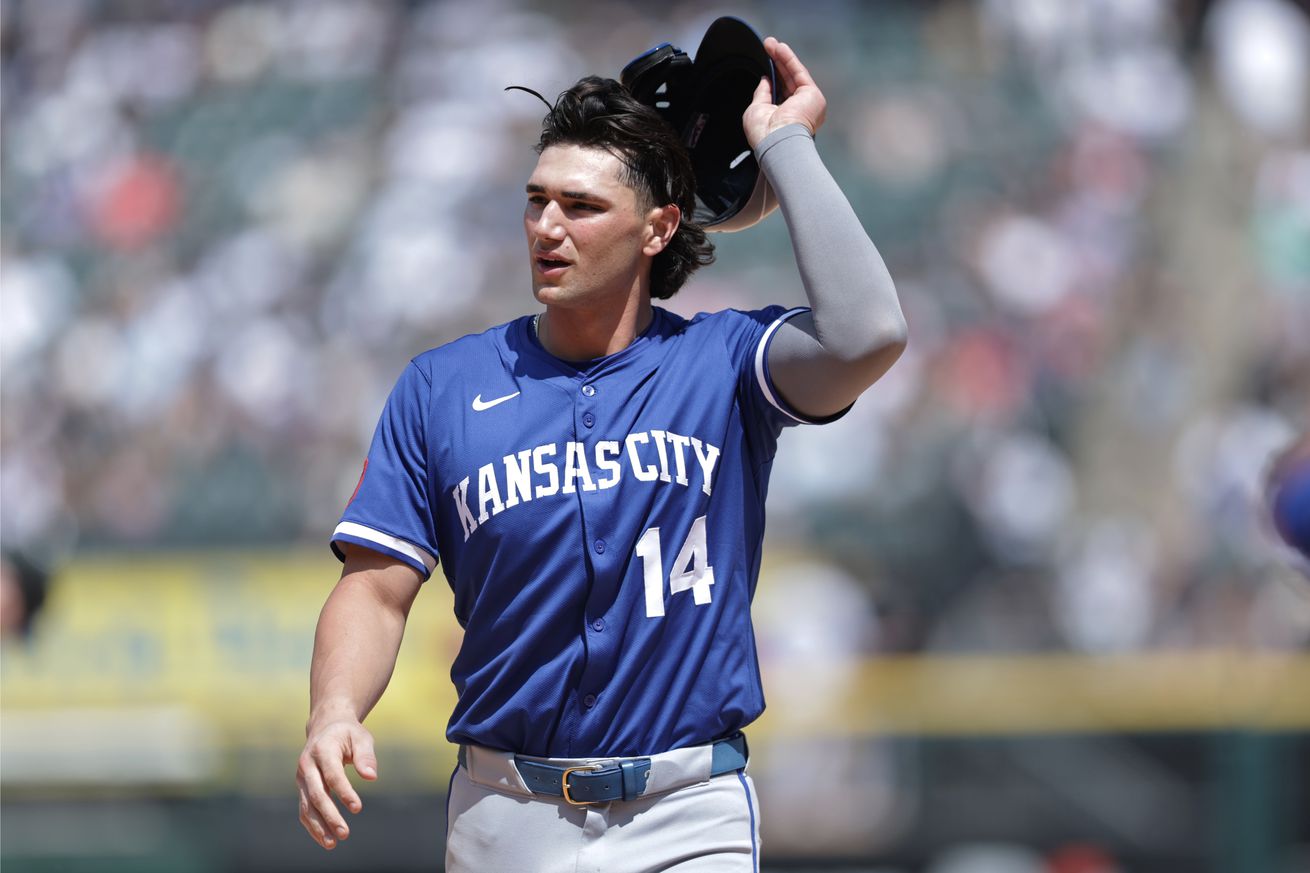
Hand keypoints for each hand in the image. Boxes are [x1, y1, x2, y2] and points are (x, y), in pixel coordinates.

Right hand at [296, 717, 377, 849]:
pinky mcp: (302, 787)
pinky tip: (326, 839)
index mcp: (322, 750)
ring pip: (306, 806)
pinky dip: (313, 826)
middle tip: (345, 834)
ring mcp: (302, 778)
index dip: (344, 792)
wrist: (325, 727)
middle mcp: (307, 765)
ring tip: (333, 843)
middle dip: (330, 816)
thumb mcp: (361, 737)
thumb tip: (371, 777)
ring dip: (318, 826)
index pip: (332, 775)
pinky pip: (304, 809)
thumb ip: (366, 756)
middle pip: (316, 794)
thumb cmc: (347, 734)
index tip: (357, 808)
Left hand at [742, 37, 826, 149]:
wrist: (777, 141)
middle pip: (787, 81)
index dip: (773, 77)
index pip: (780, 93)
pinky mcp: (813, 95)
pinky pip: (799, 73)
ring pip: (793, 75)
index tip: (764, 64)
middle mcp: (799, 111)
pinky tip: (781, 49)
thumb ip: (762, 94)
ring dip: (782, 58)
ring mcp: (807, 102)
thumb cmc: (764, 134)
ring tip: (771, 44)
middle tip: (767, 46)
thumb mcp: (756, 110)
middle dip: (777, 63)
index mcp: (786, 118)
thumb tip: (765, 80)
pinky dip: (789, 60)